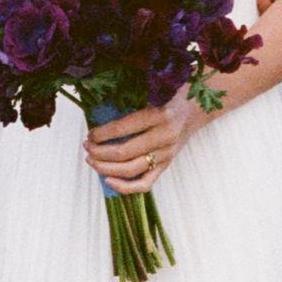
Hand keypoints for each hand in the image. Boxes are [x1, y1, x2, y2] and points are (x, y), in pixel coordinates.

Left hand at [84, 94, 203, 193]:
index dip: (102, 134)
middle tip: (86, 147)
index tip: (90, 134)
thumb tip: (97, 121)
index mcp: (160, 115)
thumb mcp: (152, 94)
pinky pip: (145, 183)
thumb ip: (129, 107)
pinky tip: (108, 181)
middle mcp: (165, 137)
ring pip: (131, 170)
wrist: (194, 110)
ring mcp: (166, 154)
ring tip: (91, 160)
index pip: (123, 128)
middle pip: (124, 152)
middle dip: (99, 152)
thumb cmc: (169, 98)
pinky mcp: (167, 166)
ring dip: (106, 168)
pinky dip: (125, 187)